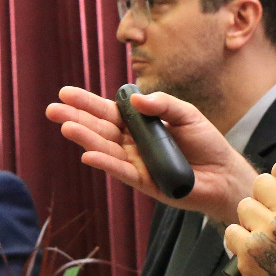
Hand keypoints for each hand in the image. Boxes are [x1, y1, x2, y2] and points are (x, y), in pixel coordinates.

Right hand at [46, 86, 258, 224]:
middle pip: (100, 128)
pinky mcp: (143, 181)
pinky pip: (121, 171)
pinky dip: (105, 163)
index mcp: (139, 124)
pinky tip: (88, 155)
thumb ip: (162, 104)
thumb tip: (136, 98)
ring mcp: (135, 162)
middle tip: (52, 109)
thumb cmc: (205, 142)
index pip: (108, 111)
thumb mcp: (185, 114)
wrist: (223, 173)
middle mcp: (132, 143)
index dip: (87, 102)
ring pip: (105, 149)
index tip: (65, 93)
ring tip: (66, 126)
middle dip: (76, 118)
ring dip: (85, 138)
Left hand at [226, 158, 275, 275]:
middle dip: (266, 198)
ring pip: (244, 205)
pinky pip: (232, 229)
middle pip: (261, 181)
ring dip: (252, 219)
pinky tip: (257, 252)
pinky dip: (240, 240)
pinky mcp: (247, 251)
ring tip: (268, 238)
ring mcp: (267, 233)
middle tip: (275, 217)